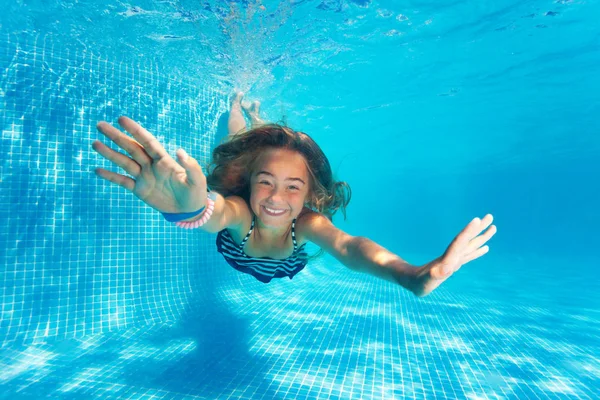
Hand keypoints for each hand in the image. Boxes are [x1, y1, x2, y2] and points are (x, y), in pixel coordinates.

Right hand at [92, 116, 206, 213]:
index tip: (122, 119)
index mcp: (164, 160)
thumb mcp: (197, 179)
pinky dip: (111, 176)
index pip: (147, 141)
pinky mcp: (140, 190)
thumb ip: (190, 165)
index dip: (135, 130)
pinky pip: (123, 181)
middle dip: (116, 136)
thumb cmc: (195, 191)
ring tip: (95, 144)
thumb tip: (180, 151)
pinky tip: (97, 170)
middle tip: (100, 125)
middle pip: (131, 147)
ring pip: (124, 162)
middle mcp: (151, 165)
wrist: (189, 210)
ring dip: (110, 153)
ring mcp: (144, 176)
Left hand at [413, 214, 496, 296]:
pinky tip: (485, 247)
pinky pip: (469, 255)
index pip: (459, 242)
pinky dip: (477, 250)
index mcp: (447, 258)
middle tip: (490, 216)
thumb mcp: (425, 281)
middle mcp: (452, 256)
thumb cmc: (418, 283)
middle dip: (478, 229)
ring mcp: (454, 259)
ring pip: (470, 245)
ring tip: (493, 227)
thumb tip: (441, 271)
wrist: (411, 281)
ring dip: (481, 237)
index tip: (476, 220)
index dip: (467, 232)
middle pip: (467, 239)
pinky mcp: (454, 264)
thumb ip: (433, 275)